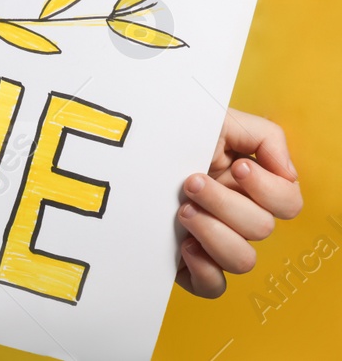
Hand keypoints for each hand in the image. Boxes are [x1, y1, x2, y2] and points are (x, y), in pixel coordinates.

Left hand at [175, 108, 301, 297]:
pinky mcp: (189, 265)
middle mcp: (235, 217)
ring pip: (243, 260)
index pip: (287, 203)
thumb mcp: (215, 120)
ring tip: (182, 210)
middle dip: (226, 202)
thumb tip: (288, 173)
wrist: (120, 149)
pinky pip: (214, 287)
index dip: (268, 189)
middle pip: (262, 228)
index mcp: (247, 186)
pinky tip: (183, 245)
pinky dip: (205, 269)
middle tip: (191, 182)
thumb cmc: (168, 133)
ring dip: (215, 232)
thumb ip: (264, 136)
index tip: (237, 168)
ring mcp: (213, 242)